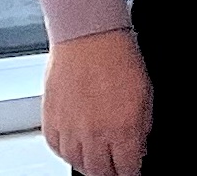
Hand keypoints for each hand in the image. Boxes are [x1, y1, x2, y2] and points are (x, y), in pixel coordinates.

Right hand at [42, 29, 152, 175]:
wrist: (87, 35)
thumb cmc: (117, 56)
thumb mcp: (145, 92)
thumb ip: (142, 126)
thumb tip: (139, 147)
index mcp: (123, 129)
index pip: (127, 170)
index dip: (132, 169)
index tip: (132, 165)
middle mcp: (95, 137)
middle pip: (101, 173)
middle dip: (111, 169)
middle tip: (115, 160)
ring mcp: (70, 133)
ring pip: (79, 165)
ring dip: (89, 161)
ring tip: (97, 149)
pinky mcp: (51, 127)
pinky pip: (59, 151)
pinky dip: (69, 149)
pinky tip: (78, 138)